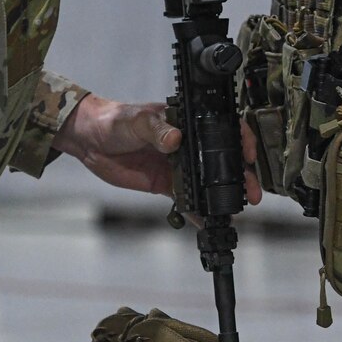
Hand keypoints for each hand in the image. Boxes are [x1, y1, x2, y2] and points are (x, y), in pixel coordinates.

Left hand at [51, 94, 262, 204]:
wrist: (90, 140)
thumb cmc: (115, 120)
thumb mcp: (137, 121)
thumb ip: (157, 130)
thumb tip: (175, 139)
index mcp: (186, 122)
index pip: (222, 128)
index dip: (241, 141)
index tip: (249, 155)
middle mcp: (187, 144)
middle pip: (222, 160)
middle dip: (241, 176)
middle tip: (251, 191)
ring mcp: (178, 165)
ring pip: (208, 182)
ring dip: (223, 195)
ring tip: (235, 209)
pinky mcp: (166, 184)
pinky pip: (187, 199)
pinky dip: (197, 211)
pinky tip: (206, 221)